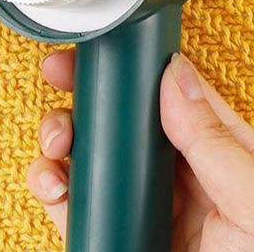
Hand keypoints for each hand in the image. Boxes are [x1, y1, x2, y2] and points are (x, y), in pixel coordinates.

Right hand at [27, 51, 253, 250]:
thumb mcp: (249, 200)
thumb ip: (212, 139)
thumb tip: (175, 75)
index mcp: (211, 153)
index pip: (163, 92)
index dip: (126, 67)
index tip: (98, 52)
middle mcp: (169, 172)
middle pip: (114, 117)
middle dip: (81, 97)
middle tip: (58, 78)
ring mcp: (136, 201)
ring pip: (85, 152)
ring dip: (58, 137)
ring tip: (56, 142)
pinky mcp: (110, 231)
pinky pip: (71, 199)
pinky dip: (49, 184)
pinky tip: (52, 182)